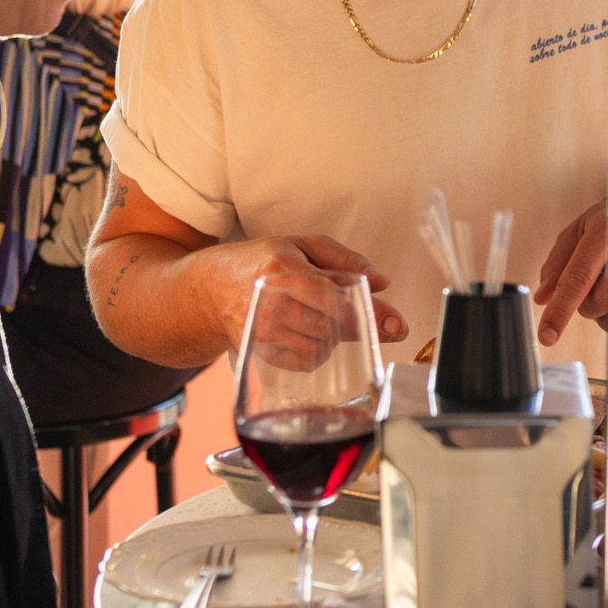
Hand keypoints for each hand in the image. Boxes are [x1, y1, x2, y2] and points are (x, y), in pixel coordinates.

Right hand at [195, 235, 405, 355]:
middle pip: (332, 328)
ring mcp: (262, 333)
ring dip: (335, 339)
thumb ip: (343, 259)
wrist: (209, 289)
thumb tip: (381, 282)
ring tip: (324, 320)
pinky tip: (308, 334)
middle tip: (375, 325)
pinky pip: (305, 362)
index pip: (336, 298)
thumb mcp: (300, 245)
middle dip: (360, 328)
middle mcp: (271, 304)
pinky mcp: (259, 354)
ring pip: (321, 349)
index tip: (398, 325)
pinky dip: (316, 352)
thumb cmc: (260, 263)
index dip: (371, 314)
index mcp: (284, 269)